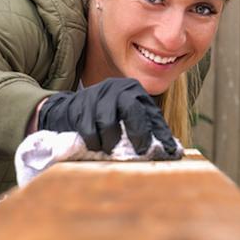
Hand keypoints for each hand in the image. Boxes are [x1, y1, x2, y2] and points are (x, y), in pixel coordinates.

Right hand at [37, 78, 176, 155]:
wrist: (68, 109)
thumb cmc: (103, 116)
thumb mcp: (126, 116)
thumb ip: (145, 127)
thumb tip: (171, 150)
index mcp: (132, 90)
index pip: (150, 112)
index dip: (161, 133)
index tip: (171, 151)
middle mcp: (115, 87)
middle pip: (130, 108)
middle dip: (138, 132)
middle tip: (141, 151)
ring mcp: (95, 94)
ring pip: (107, 121)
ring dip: (111, 141)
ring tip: (111, 150)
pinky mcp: (78, 106)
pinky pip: (89, 129)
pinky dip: (93, 142)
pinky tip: (95, 146)